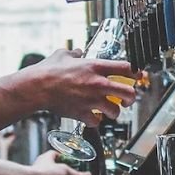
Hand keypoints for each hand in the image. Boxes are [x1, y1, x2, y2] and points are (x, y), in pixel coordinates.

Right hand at [21, 50, 136, 125]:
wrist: (37, 88)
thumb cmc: (48, 71)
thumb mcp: (63, 54)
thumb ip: (74, 53)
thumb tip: (77, 53)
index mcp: (96, 66)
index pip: (126, 68)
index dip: (136, 72)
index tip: (137, 76)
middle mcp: (98, 84)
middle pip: (128, 93)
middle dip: (131, 97)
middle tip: (127, 99)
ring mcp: (91, 100)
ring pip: (115, 111)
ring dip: (113, 112)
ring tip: (109, 110)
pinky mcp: (82, 113)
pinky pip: (96, 122)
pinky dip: (95, 121)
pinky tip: (92, 117)